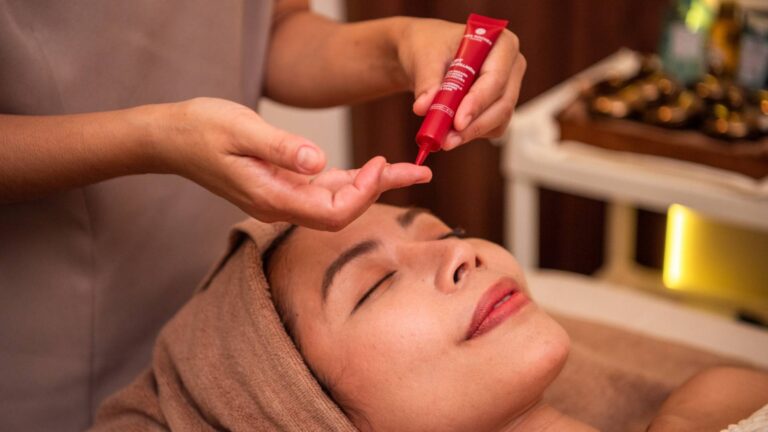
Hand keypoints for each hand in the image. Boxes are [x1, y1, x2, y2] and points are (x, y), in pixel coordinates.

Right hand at [159, 97, 431, 229]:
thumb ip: (281, 149)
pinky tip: (375, 170)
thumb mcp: (241, 131)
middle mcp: (281, 204)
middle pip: (343, 211)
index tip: (381, 164)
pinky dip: (353, 178)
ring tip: (412, 170)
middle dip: (382, 191)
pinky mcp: (284, 183)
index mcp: (272, 198)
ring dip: (374, 184)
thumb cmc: (201, 130)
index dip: (363, 193)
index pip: (332, 212)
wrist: (171, 138)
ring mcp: (283, 196)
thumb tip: (318, 162)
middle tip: (422, 171)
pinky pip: (325, 186)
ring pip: (338, 199)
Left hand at [396, 18, 525, 149]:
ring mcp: (509, 89)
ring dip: (470, 133)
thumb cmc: (430, 47)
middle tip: (446, 140)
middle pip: (502, 103)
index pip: (495, 78)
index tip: (457, 122)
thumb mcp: (424, 57)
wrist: (427, 55)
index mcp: (502, 44)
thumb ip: (426, 82)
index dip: (478, 102)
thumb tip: (423, 107)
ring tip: (442, 139)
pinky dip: (470, 134)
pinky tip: (449, 133)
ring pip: (498, 120)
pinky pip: (492, 128)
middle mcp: (512, 67)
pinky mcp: (500, 108)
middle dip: (474, 125)